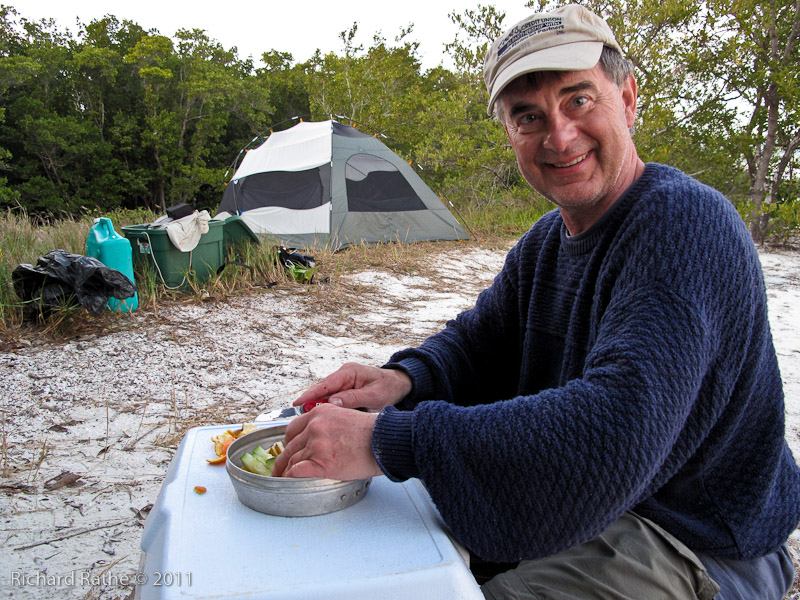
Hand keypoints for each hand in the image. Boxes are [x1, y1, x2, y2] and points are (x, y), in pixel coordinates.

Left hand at [271, 404, 382, 479]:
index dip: (287, 442)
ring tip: (283, 478)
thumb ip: (325, 423)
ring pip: (292, 460)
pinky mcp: (321, 463)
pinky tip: (289, 480)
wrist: (383, 442)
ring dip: (285, 471)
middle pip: (289, 446)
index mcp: (320, 413)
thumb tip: (315, 437)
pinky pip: (297, 471)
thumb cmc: (370, 432)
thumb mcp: (343, 416)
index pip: (292, 429)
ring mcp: (317, 445)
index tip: (286, 450)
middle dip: (282, 459)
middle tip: (279, 468)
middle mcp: (315, 427)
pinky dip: (290, 477)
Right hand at [294, 362, 411, 411]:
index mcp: (349, 372)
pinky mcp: (346, 389)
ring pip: (327, 396)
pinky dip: (330, 408)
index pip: (325, 384)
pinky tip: (326, 419)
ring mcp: (344, 382)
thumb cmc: (389, 388)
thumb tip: (332, 403)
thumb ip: (353, 398)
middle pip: (323, 390)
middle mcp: (344, 375)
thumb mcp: (373, 395)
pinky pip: (334, 399)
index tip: (297, 403)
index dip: (310, 394)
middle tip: (300, 417)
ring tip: (310, 421)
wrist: (400, 384)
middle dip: (311, 403)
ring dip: (321, 407)